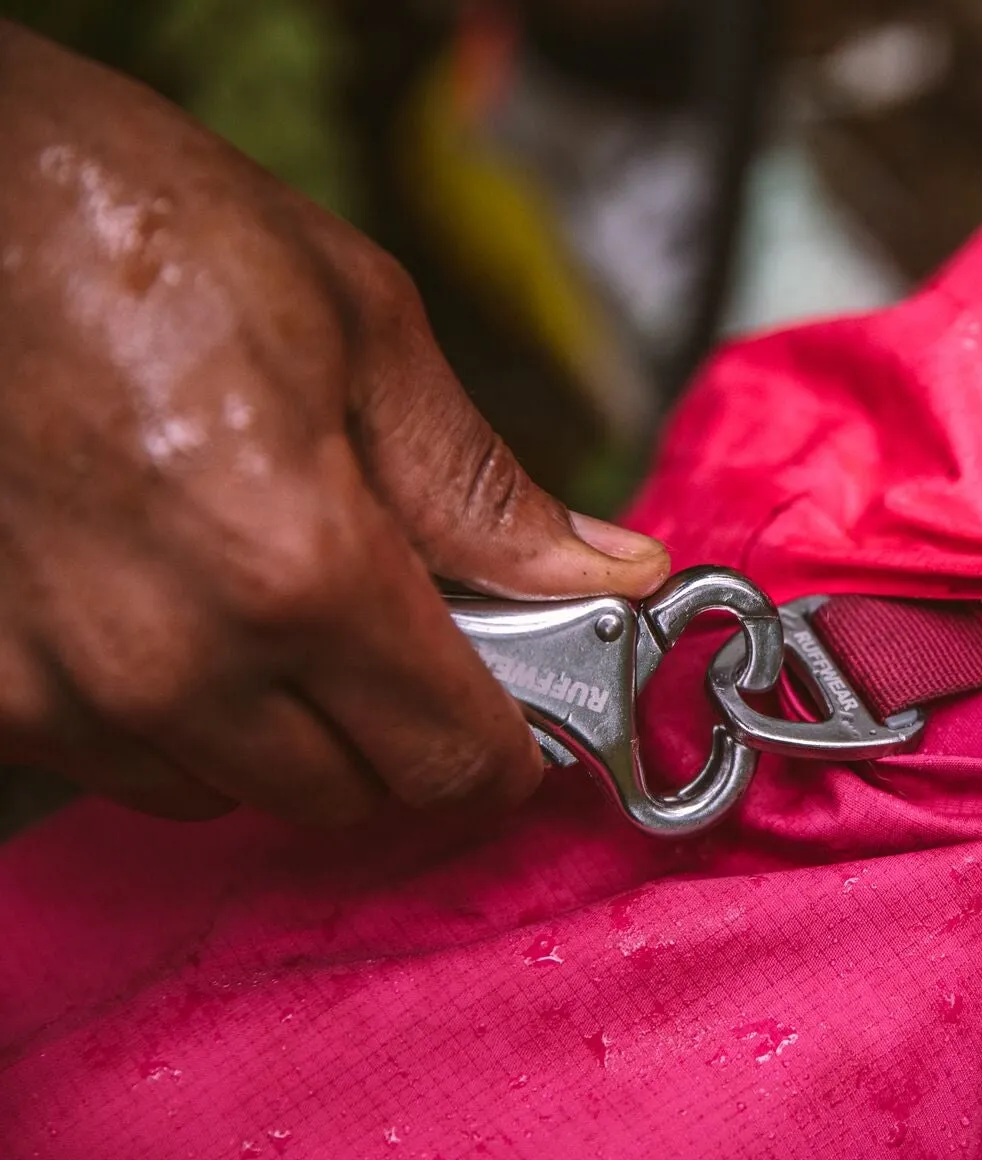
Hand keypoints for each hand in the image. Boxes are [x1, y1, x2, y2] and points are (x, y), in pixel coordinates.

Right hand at [0, 22, 668, 825]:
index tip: (517, 720)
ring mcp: (60, 689)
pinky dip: (176, 715)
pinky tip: (174, 605)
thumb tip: (606, 571)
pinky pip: (124, 765)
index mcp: (296, 568)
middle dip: (399, 730)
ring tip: (267, 589)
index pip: (447, 755)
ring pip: (233, 791)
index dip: (503, 748)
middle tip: (400, 626)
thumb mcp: (362, 328)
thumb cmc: (135, 226)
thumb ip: (486, 490)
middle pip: (349, 795)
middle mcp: (174, 662)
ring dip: (283, 728)